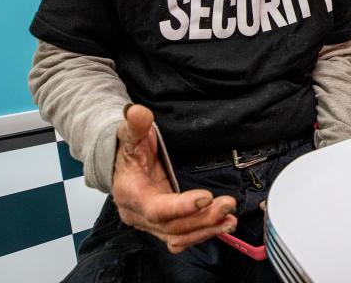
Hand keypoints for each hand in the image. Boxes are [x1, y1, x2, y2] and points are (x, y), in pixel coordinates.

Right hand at [112, 104, 237, 253]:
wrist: (120, 167)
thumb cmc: (128, 152)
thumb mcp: (131, 135)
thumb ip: (136, 125)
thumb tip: (138, 112)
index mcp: (131, 194)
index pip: (156, 209)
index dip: (181, 206)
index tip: (206, 197)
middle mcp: (139, 215)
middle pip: (173, 227)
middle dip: (202, 218)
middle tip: (228, 204)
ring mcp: (151, 224)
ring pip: (179, 236)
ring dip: (207, 229)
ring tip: (230, 219)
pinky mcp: (163, 227)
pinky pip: (182, 238)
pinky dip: (202, 234)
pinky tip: (222, 225)